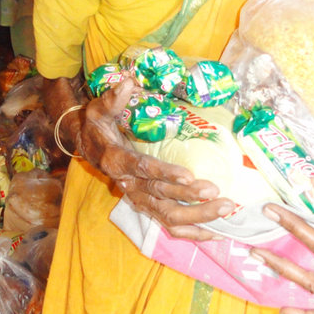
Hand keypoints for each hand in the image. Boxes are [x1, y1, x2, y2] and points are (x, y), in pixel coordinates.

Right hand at [77, 80, 233, 240]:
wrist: (89, 148)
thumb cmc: (98, 126)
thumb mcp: (99, 109)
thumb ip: (113, 98)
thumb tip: (129, 81)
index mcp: (116, 161)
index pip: (143, 170)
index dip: (165, 174)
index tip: (190, 177)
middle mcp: (127, 184)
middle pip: (160, 198)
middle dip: (190, 199)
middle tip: (216, 193)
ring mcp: (138, 198)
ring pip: (168, 216)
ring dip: (197, 217)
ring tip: (224, 209)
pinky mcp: (147, 206)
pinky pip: (169, 225)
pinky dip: (192, 232)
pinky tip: (216, 232)